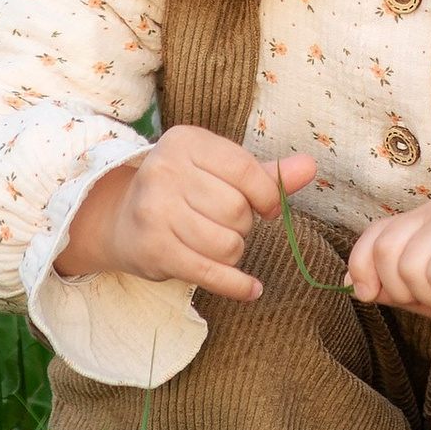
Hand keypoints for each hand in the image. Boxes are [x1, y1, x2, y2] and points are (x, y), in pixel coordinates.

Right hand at [56, 128, 317, 301]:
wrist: (119, 220)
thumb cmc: (181, 191)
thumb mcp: (218, 171)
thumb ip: (266, 173)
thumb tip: (311, 167)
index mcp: (184, 141)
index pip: (246, 170)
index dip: (266, 195)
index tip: (266, 206)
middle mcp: (164, 170)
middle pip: (237, 210)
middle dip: (244, 225)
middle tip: (227, 225)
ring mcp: (155, 211)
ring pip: (227, 244)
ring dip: (234, 252)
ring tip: (219, 245)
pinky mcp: (154, 250)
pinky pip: (212, 274)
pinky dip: (238, 286)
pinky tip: (251, 289)